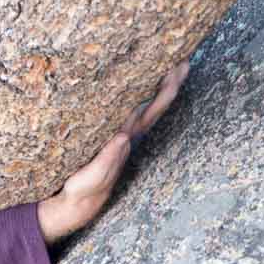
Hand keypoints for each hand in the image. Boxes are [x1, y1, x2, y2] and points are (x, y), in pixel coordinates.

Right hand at [37, 62, 188, 243]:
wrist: (78, 202)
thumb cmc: (84, 189)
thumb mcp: (91, 179)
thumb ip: (106, 161)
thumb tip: (122, 138)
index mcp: (125, 141)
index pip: (150, 113)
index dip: (163, 93)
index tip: (174, 72)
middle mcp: (129, 135)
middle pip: (155, 106)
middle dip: (170, 84)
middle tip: (184, 61)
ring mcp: (122, 135)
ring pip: (146, 107)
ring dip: (160, 86)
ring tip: (173, 65)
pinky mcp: (111, 134)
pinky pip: (131, 109)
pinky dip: (141, 94)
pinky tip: (143, 80)